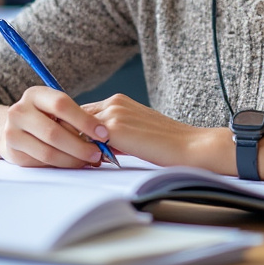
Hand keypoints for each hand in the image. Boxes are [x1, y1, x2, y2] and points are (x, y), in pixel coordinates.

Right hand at [1, 86, 111, 167]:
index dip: (85, 120)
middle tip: (98, 153)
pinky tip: (72, 163)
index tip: (103, 133)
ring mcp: (12, 133)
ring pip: (48, 152)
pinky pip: (41, 164)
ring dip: (72, 160)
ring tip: (88, 160)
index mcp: (34, 94)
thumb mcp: (54, 107)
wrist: (15, 127)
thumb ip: (74, 116)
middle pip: (54, 132)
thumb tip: (102, 133)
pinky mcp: (13, 153)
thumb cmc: (44, 115)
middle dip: (80, 146)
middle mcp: (19, 112)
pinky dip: (61, 165)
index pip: (61, 105)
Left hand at [81, 94, 218, 168]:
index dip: (79, 130)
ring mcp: (113, 114)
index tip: (81, 146)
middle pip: (76, 118)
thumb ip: (114, 132)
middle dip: (74, 137)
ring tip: (89, 161)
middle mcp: (114, 102)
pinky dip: (87, 153)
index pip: (83, 113)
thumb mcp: (136, 130)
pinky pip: (87, 141)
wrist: (188, 146)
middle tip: (80, 156)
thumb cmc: (166, 143)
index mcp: (119, 100)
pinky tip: (97, 163)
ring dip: (79, 145)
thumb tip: (94, 145)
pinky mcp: (114, 129)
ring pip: (78, 129)